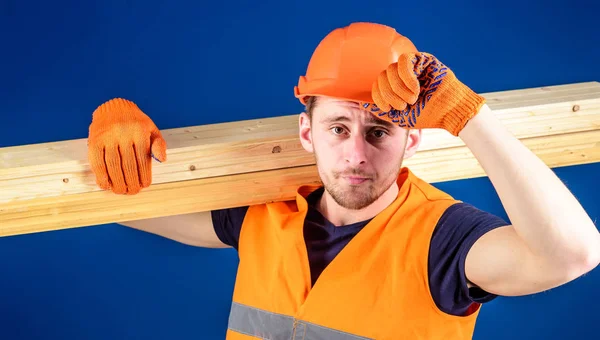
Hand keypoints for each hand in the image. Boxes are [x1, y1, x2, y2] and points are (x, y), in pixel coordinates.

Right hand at [87, 98, 166, 194]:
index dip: (144, 175)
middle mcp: (123, 133)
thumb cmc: (135, 122)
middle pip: (128, 164)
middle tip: (133, 191)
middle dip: (131, 182)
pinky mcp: (94, 140)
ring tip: (121, 190)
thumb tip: (162, 159)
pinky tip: (106, 184)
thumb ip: (159, 144)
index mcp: (139, 131)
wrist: (114, 108)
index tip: (145, 185)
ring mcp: (107, 137)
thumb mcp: (151, 129)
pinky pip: (97, 161)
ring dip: (117, 182)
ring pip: (112, 165)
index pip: (143, 159)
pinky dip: (101, 176)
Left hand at [360, 52, 485, 135]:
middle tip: (404, 105)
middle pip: (381, 77)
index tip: (389, 109)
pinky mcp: (422, 60)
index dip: (379, 97)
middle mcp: (401, 75)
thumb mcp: (399, 117)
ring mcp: (411, 67)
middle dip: (390, 94)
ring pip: (391, 69)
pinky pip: (405, 60)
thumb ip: (381, 110)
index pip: (376, 85)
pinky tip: (415, 88)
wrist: (449, 112)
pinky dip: (406, 77)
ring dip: (399, 88)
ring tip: (412, 98)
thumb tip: (361, 103)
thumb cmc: (427, 115)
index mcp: (394, 87)